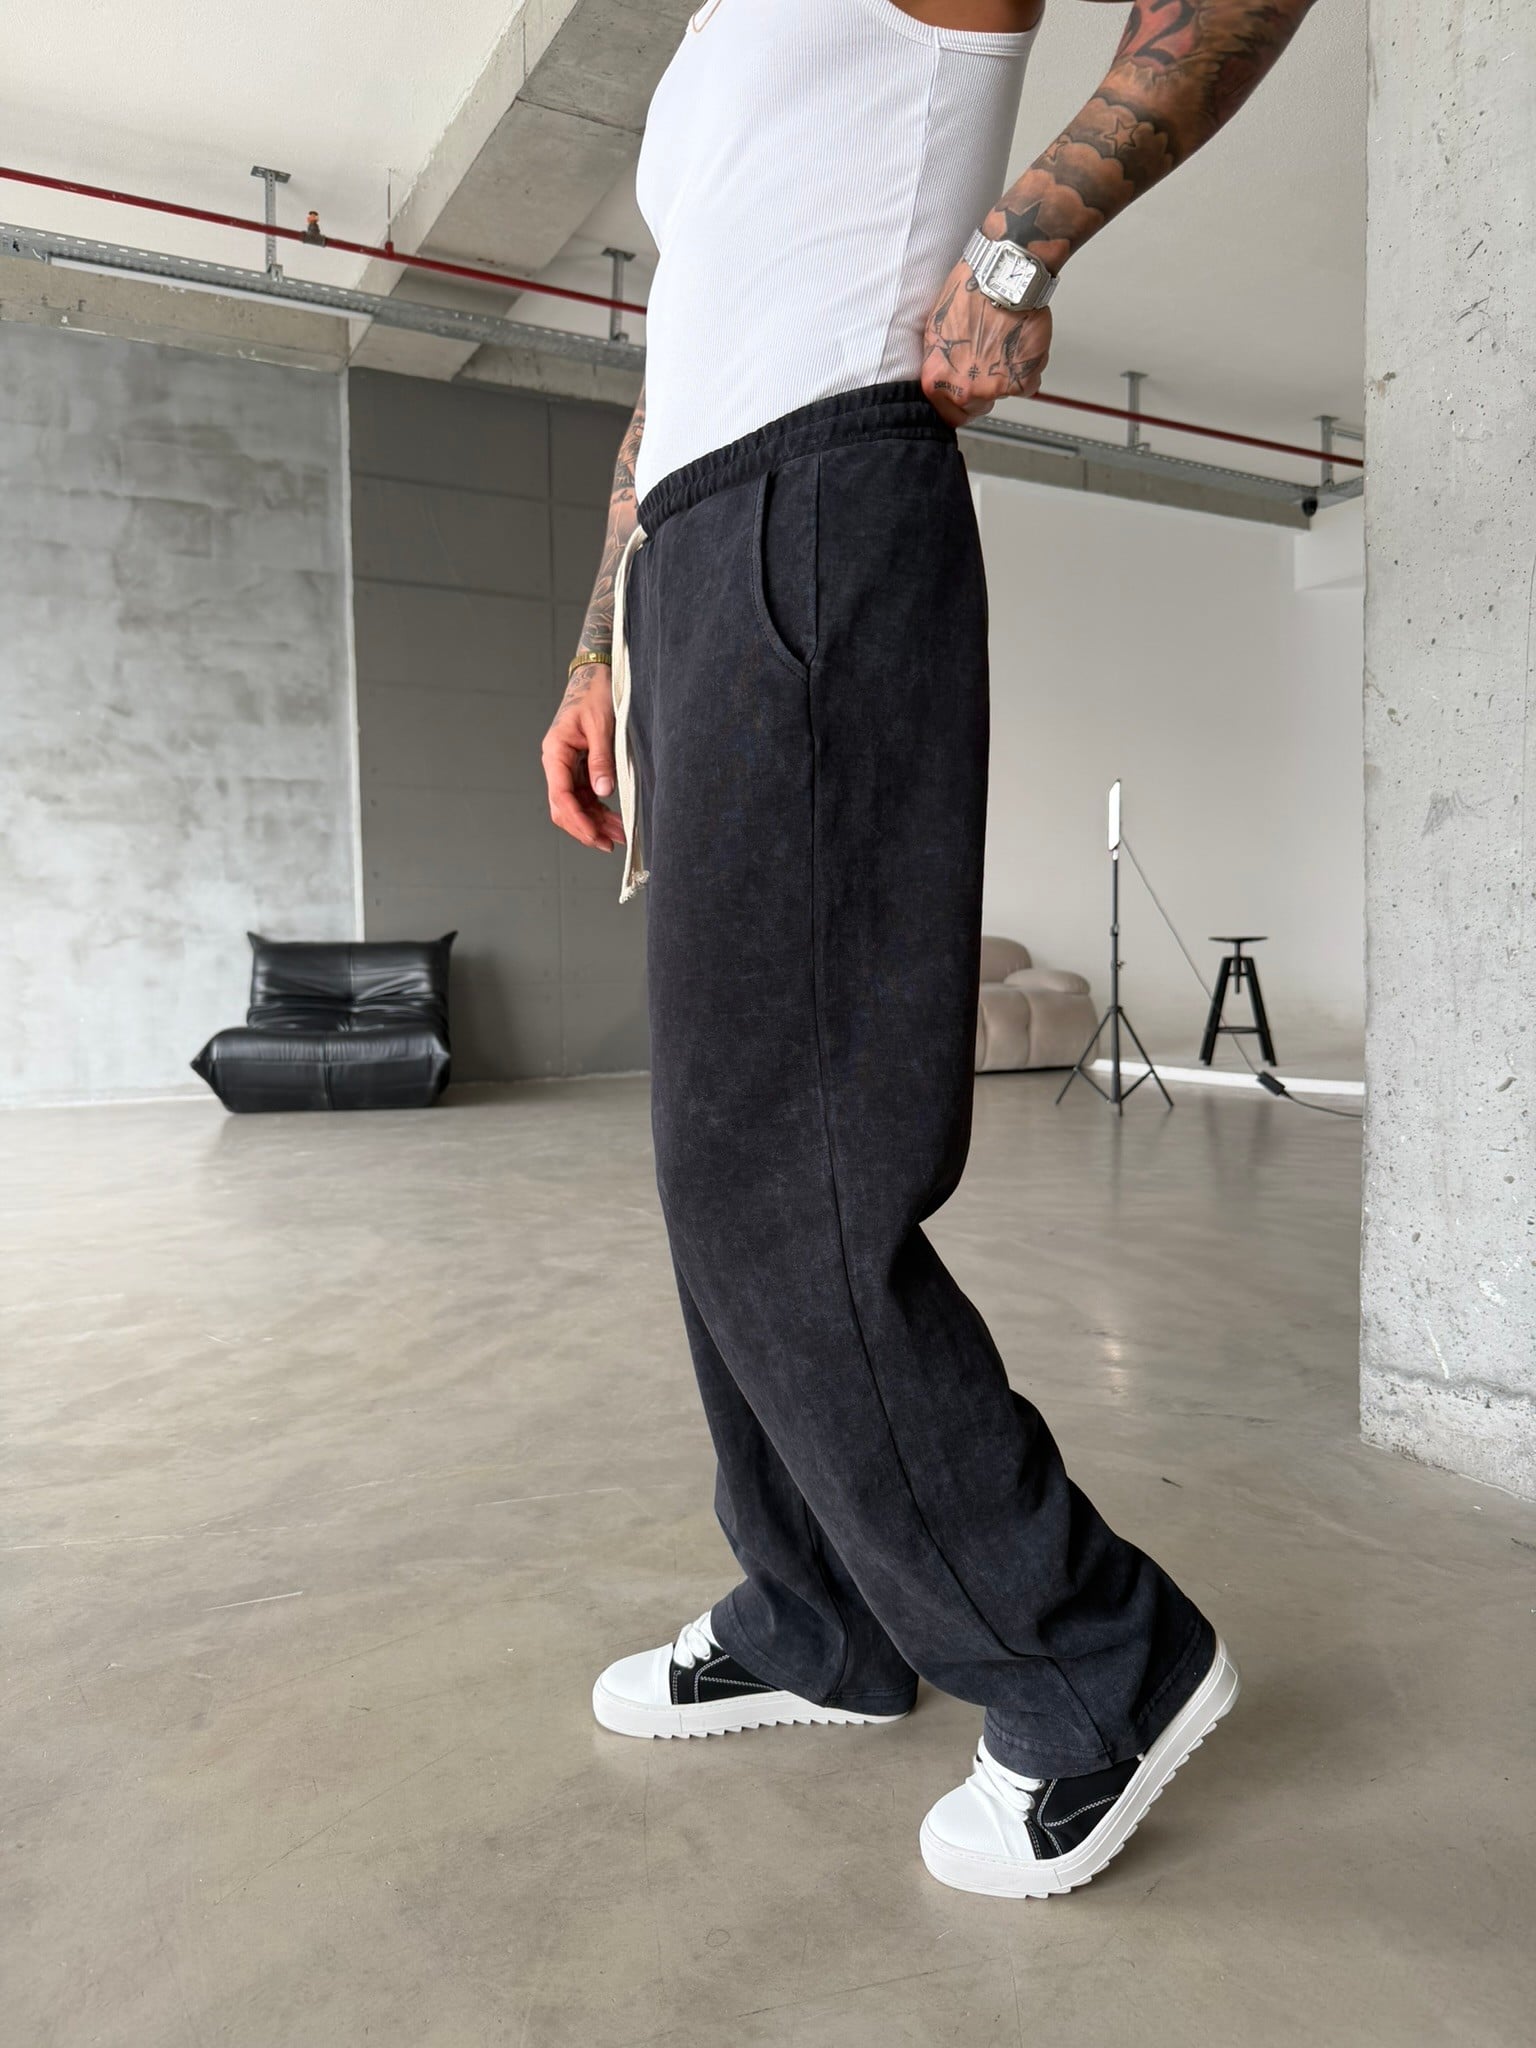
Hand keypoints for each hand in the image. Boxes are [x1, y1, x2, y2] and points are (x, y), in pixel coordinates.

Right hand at [542, 663, 626, 853]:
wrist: (594, 678)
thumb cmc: (595, 695)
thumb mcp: (602, 726)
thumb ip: (601, 760)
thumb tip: (604, 792)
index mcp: (555, 753)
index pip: (561, 796)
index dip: (578, 820)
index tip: (595, 835)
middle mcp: (557, 763)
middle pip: (564, 807)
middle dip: (586, 828)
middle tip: (610, 843)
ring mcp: (567, 768)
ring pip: (576, 806)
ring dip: (595, 823)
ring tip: (620, 836)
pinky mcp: (579, 769)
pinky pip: (585, 797)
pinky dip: (599, 811)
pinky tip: (615, 821)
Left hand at [920, 258, 1051, 426]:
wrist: (1002, 276)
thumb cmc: (969, 292)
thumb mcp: (936, 332)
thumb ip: (941, 364)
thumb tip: (946, 377)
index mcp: (937, 380)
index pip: (946, 415)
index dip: (957, 405)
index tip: (965, 397)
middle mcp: (964, 389)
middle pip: (976, 407)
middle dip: (983, 390)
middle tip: (988, 361)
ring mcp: (995, 388)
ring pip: (1003, 394)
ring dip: (1007, 375)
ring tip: (1004, 344)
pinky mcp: (1022, 379)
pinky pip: (1028, 385)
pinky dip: (1028, 369)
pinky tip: (1020, 345)